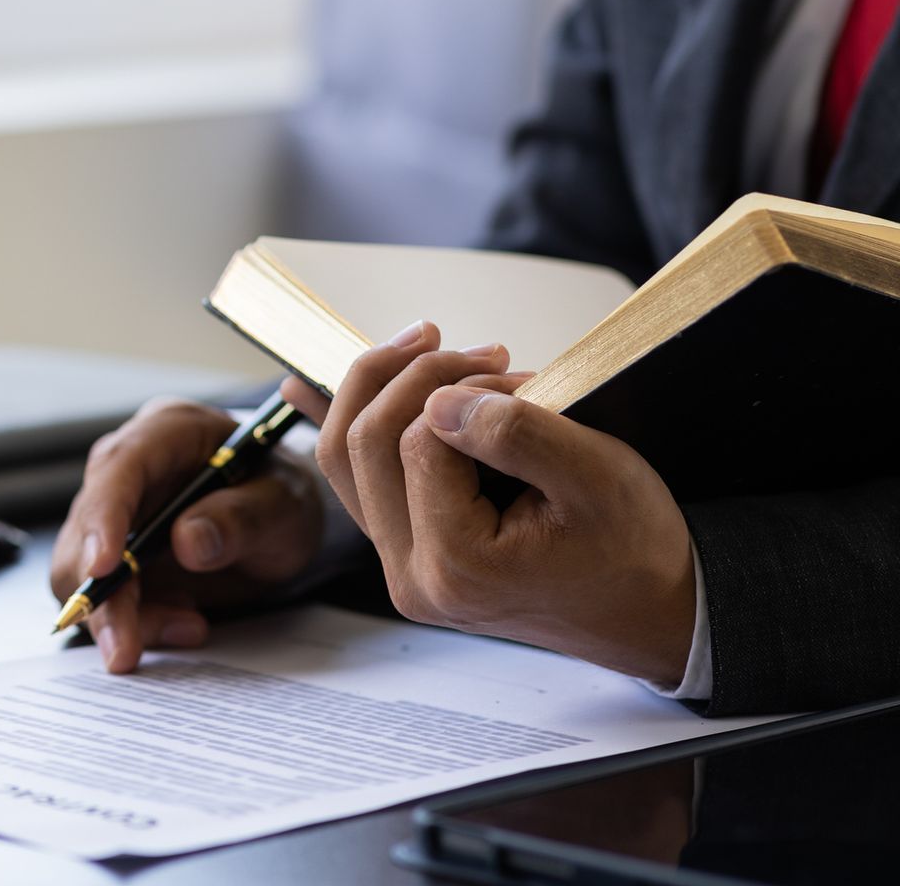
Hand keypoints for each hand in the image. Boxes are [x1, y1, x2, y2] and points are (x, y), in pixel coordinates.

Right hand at [50, 397, 324, 673]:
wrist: (276, 515)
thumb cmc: (279, 494)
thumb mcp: (284, 503)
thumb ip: (243, 517)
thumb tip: (188, 542)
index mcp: (166, 432)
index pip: (118, 466)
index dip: (104, 517)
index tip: (104, 568)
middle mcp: (124, 468)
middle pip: (85, 530)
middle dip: (102, 595)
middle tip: (126, 649)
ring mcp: (113, 514)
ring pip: (81, 572)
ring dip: (120, 617)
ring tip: (191, 627)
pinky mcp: (113, 556)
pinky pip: (103, 597)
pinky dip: (137, 623)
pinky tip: (187, 624)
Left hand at [280, 321, 694, 684]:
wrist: (655, 609)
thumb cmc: (635, 546)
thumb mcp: (597, 476)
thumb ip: (514, 433)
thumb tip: (440, 399)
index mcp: (456, 564)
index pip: (420, 440)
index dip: (465, 390)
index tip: (522, 377)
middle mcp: (412, 577)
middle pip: (363, 444)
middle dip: (415, 377)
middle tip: (481, 351)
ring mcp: (403, 568)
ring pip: (346, 460)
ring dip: (378, 390)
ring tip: (427, 345)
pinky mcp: (407, 553)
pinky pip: (355, 482)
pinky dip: (340, 425)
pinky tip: (300, 388)